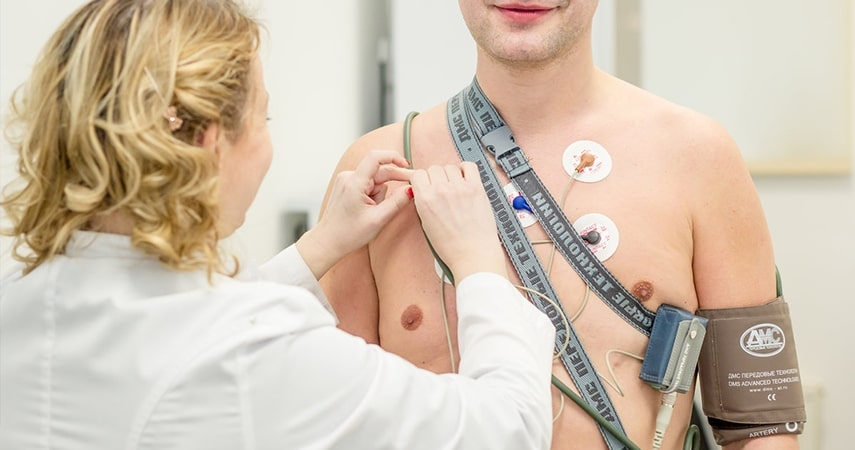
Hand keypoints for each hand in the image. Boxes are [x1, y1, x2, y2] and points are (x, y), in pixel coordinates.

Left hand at [297, 150, 411, 278]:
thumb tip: (411, 189)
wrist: (327, 242)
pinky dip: (373, 194)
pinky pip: (367, 184)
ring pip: (374, 179)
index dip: (394, 157)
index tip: (407, 165)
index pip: (376, 157)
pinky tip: (369, 208)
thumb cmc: (348, 234)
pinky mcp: (346, 185)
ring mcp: (346, 180)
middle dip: (393, 182)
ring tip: (374, 212)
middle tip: (408, 192)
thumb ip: (397, 202)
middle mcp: (348, 177)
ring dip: (380, 193)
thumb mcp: (377, 219)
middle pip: (379, 170)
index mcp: (354, 183)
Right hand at [411, 162, 505, 281]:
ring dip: (451, 174)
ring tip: (455, 187)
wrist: (473, 254)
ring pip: (450, 167)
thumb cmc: (452, 246)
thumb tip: (426, 190)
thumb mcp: (426, 224)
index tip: (426, 183)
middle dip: (436, 177)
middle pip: (434, 168)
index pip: (417, 174)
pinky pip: (469, 166)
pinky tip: (466, 179)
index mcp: (425, 200)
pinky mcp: (476, 187)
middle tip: (442, 188)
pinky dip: (466, 169)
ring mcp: (459, 187)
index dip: (422, 179)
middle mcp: (441, 190)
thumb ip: (424, 203)